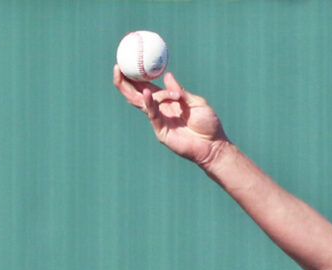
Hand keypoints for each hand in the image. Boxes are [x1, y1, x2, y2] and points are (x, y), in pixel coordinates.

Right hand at [113, 66, 228, 165]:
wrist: (214, 145)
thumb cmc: (209, 124)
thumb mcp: (196, 102)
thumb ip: (181, 91)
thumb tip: (167, 75)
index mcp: (167, 102)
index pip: (147, 87)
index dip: (136, 77)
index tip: (128, 62)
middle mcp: (160, 110)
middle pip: (136, 95)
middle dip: (124, 82)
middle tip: (117, 67)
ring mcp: (159, 121)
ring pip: (139, 103)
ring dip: (129, 89)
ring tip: (122, 75)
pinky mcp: (161, 131)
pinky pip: (153, 114)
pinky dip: (149, 103)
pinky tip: (146, 92)